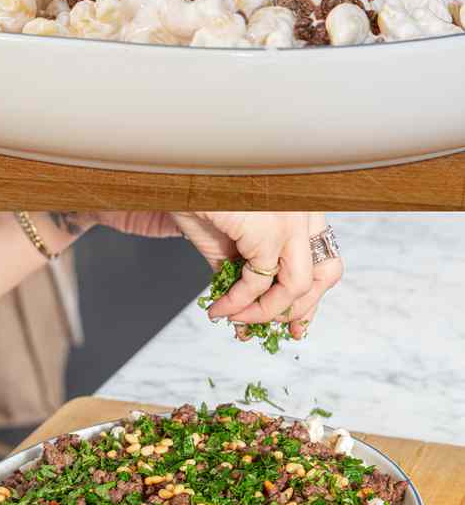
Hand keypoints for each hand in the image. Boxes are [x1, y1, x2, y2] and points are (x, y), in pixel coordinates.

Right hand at [98, 212, 341, 338]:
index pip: (325, 263)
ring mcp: (291, 222)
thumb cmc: (198, 193)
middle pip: (326, 276)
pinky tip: (220, 308)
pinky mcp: (269, 232)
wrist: (178, 174)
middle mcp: (304, 214)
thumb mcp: (227, 236)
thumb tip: (240, 302)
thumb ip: (240, 265)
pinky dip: (237, 303)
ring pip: (297, 288)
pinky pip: (258, 284)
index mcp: (300, 211)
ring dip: (262, 313)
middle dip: (297, 310)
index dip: (310, 300)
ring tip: (234, 320)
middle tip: (269, 330)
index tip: (290, 325)